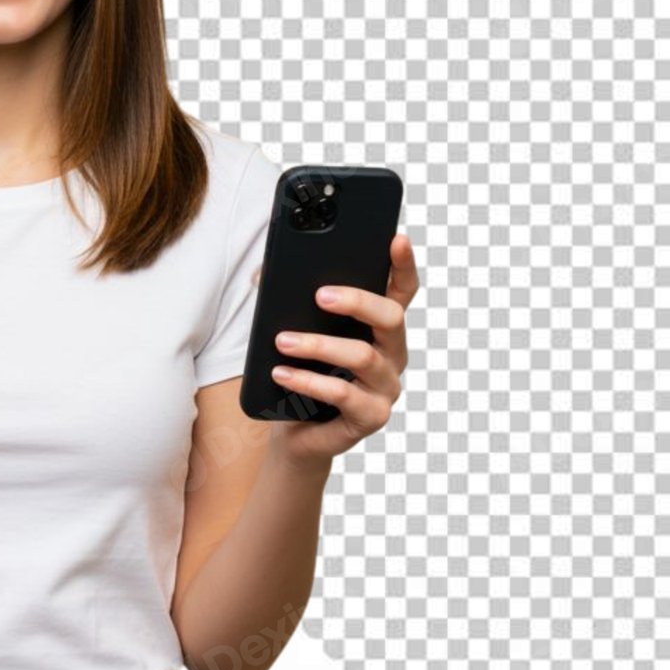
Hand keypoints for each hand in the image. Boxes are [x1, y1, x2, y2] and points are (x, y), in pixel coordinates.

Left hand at [266, 232, 418, 463]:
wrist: (295, 431)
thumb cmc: (300, 372)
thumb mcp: (296, 332)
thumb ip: (290, 301)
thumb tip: (265, 274)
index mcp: (379, 328)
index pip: (401, 291)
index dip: (403, 264)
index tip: (396, 238)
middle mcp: (392, 355)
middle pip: (391, 317)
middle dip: (356, 301)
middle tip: (319, 295)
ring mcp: (385, 387)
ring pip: (362, 356)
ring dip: (318, 346)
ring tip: (282, 340)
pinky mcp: (371, 417)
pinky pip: (343, 395)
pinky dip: (308, 381)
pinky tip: (281, 374)